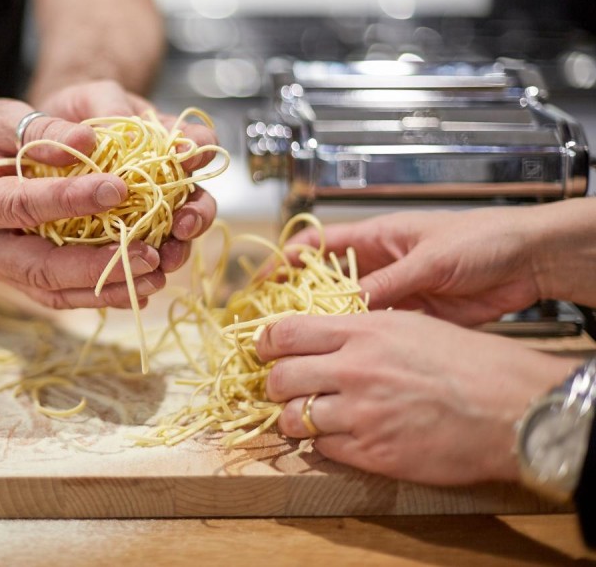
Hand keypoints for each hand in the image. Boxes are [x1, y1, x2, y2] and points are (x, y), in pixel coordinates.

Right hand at [0, 97, 167, 308]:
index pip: (21, 204)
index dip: (69, 199)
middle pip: (40, 268)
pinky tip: (142, 284)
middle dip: (96, 266)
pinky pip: (63, 295)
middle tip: (149, 253)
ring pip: (55, 293)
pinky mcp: (22, 279)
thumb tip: (89, 141)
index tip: (119, 188)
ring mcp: (0, 270)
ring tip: (155, 274)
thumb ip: (40, 129)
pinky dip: (103, 293)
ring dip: (108, 288)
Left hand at [37, 80, 218, 273]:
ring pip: (175, 235)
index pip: (199, 143)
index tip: (186, 160)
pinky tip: (139, 282)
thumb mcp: (91, 97)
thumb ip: (105, 105)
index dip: (198, 152)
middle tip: (183, 225)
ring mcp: (149, 210)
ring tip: (165, 260)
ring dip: (176, 249)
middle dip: (197, 215)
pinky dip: (145, 270)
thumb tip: (95, 137)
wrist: (54, 139)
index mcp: (167, 140)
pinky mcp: (126, 236)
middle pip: (197, 199)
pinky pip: (143, 255)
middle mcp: (167, 179)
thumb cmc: (79, 111)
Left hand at [257, 311, 575, 485]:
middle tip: (282, 387)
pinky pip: (324, 449)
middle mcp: (354, 370)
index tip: (265, 350)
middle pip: (280, 377)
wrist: (513, 407)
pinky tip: (341, 435)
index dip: (266, 343)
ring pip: (293, 418)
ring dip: (293, 419)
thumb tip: (322, 337)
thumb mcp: (411, 326)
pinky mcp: (373, 453)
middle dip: (274, 384)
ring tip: (306, 416)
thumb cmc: (471, 363)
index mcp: (362, 332)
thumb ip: (361, 330)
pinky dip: (325, 443)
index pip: (285, 332)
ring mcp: (360, 414)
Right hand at [287, 208, 546, 325]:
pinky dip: (359, 342)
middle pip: (325, 282)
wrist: (527, 262)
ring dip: (327, 326)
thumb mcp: (429, 259)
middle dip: (298, 300)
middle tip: (274, 325)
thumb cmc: (481, 240)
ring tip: (301, 348)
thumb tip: (348, 308)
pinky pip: (376, 330)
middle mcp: (378, 265)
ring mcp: (394, 292)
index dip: (286, 261)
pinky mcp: (412, 316)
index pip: (317, 245)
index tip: (262, 283)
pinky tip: (343, 358)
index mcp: (376, 237)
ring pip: (348, 310)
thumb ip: (388, 283)